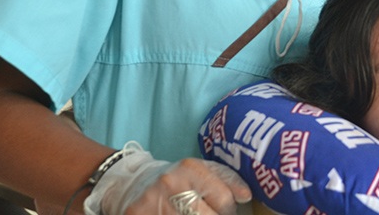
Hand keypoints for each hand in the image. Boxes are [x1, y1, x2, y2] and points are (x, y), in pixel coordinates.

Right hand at [84, 143, 250, 214]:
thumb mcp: (201, 170)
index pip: (224, 200)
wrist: (132, 183)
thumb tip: (246, 197)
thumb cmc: (176, 179)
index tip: (226, 212)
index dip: (229, 212)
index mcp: (190, 169)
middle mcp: (170, 184)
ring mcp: (152, 204)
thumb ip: (228, 180)